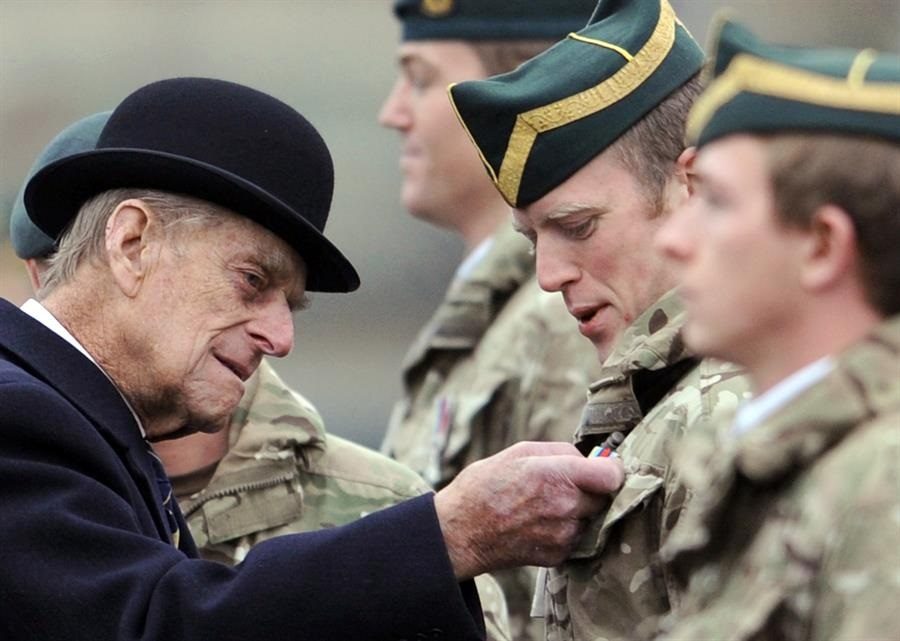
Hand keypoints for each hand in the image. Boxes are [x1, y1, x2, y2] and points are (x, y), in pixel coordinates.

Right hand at [434, 441, 623, 579]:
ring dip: (581, 511)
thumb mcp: (520, 452)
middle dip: (593, 489)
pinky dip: (568, 530)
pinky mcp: (558, 555)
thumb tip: (589, 459)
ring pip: (593, 519)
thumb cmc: (485, 486)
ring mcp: (564, 535)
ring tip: (550, 504)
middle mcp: (566, 507)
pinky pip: (578, 538)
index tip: (603, 467)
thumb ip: (562, 452)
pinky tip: (542, 522)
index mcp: (558, 475)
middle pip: (606, 497)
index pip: (612, 475)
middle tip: (569, 485)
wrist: (460, 531)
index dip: (611, 468)